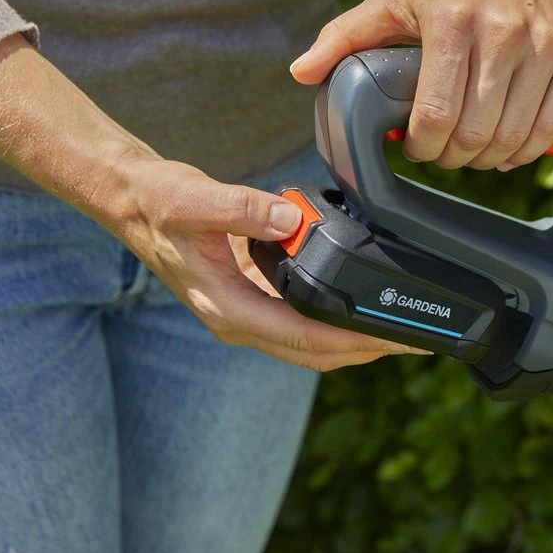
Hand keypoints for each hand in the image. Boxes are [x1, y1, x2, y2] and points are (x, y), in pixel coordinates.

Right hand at [0, 36, 424, 371]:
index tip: (394, 338)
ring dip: (354, 340)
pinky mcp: (253, 297)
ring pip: (310, 342)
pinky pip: (302, 318)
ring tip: (401, 328)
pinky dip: (334, 318)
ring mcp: (247, 312)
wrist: (135, 199)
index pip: (303, 339)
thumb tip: (290, 220)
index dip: (353, 342)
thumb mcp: (196, 199)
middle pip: (315, 353)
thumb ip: (243, 209)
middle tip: (417, 341)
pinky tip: (360, 302)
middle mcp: (239, 320)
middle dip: (366, 350)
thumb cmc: (160, 202)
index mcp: (227, 308)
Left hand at [290, 0, 552, 171]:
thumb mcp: (394, 1)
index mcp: (452, 20)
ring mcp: (548, 43)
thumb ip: (344, 38)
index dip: (422, 147)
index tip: (417, 146)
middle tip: (444, 151)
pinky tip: (509, 144)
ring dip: (488, 158)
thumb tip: (299, 72)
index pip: (435, 115)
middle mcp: (504, 30)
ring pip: (515, 136)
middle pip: (475, 133)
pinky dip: (529, 148)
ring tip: (473, 148)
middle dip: (453, 156)